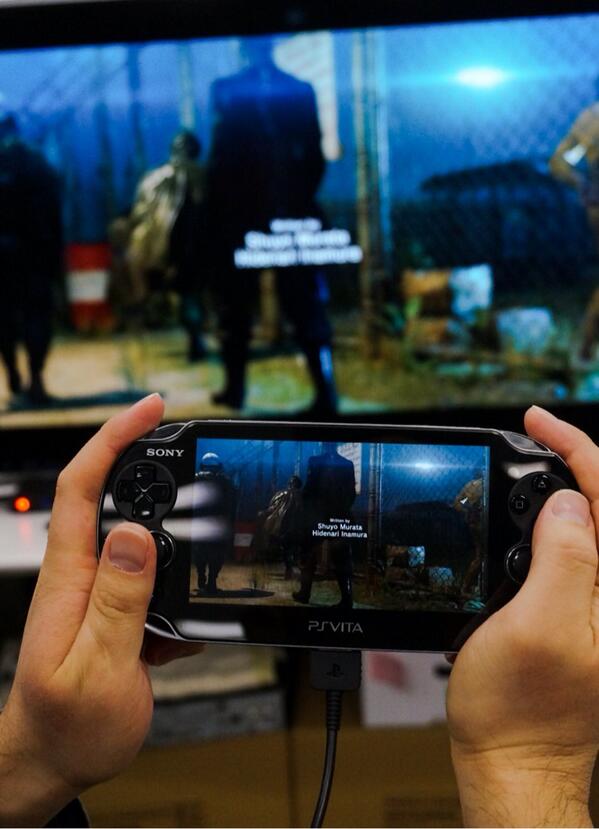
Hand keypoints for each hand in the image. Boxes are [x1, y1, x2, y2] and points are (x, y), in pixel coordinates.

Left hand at [0, 394, 201, 826]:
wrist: (52, 760)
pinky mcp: (116, 611)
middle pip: (110, 495)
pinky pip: (151, 579)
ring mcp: (99, 592)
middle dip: (148, 462)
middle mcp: (82, 575)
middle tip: (191, 446)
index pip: (83, 486)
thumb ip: (118, 600)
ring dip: (176, 535)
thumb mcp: (98, 666)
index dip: (115, 439)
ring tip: (205, 547)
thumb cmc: (66, 726)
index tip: (152, 411)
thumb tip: (134, 535)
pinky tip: (189, 622)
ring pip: (141, 537)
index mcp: (71, 577)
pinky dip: (179, 587)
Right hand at [447, 406, 598, 826]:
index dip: (576, 449)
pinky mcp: (580, 614)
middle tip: (534, 434)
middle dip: (575, 459)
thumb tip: (567, 504)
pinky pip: (574, 549)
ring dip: (564, 485)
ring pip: (588, 524)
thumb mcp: (538, 627)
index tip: (537, 423)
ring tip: (535, 459)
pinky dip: (553, 519)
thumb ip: (565, 558)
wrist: (514, 760)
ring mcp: (597, 604)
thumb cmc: (521, 710)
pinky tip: (531, 515)